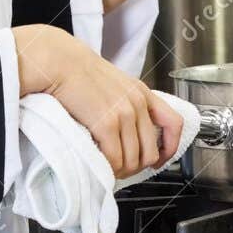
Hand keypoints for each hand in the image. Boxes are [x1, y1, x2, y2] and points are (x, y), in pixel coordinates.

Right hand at [13, 25, 184, 177]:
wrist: (58, 61)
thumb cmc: (77, 72)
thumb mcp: (113, 83)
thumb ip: (125, 102)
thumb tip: (127, 131)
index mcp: (142, 93)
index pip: (174, 124)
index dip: (170, 148)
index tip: (159, 159)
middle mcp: (138, 103)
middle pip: (151, 151)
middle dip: (137, 167)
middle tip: (122, 170)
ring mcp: (124, 114)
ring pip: (133, 159)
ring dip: (121, 171)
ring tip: (109, 170)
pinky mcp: (107, 123)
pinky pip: (115, 158)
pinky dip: (108, 168)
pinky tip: (100, 166)